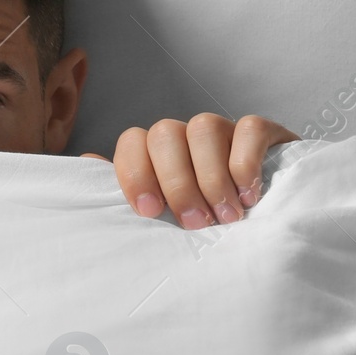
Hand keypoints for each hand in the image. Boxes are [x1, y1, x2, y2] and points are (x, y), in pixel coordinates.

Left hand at [83, 114, 297, 228]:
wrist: (270, 228)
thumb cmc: (206, 226)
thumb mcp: (164, 219)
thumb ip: (128, 195)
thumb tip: (86, 164)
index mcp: (156, 156)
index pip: (131, 142)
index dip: (136, 173)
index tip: (151, 212)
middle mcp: (186, 138)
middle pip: (164, 133)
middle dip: (177, 182)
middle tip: (195, 224)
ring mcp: (224, 131)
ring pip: (204, 127)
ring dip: (211, 177)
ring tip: (226, 216)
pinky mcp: (264, 132)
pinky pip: (248, 128)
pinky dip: (245, 163)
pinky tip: (250, 195)